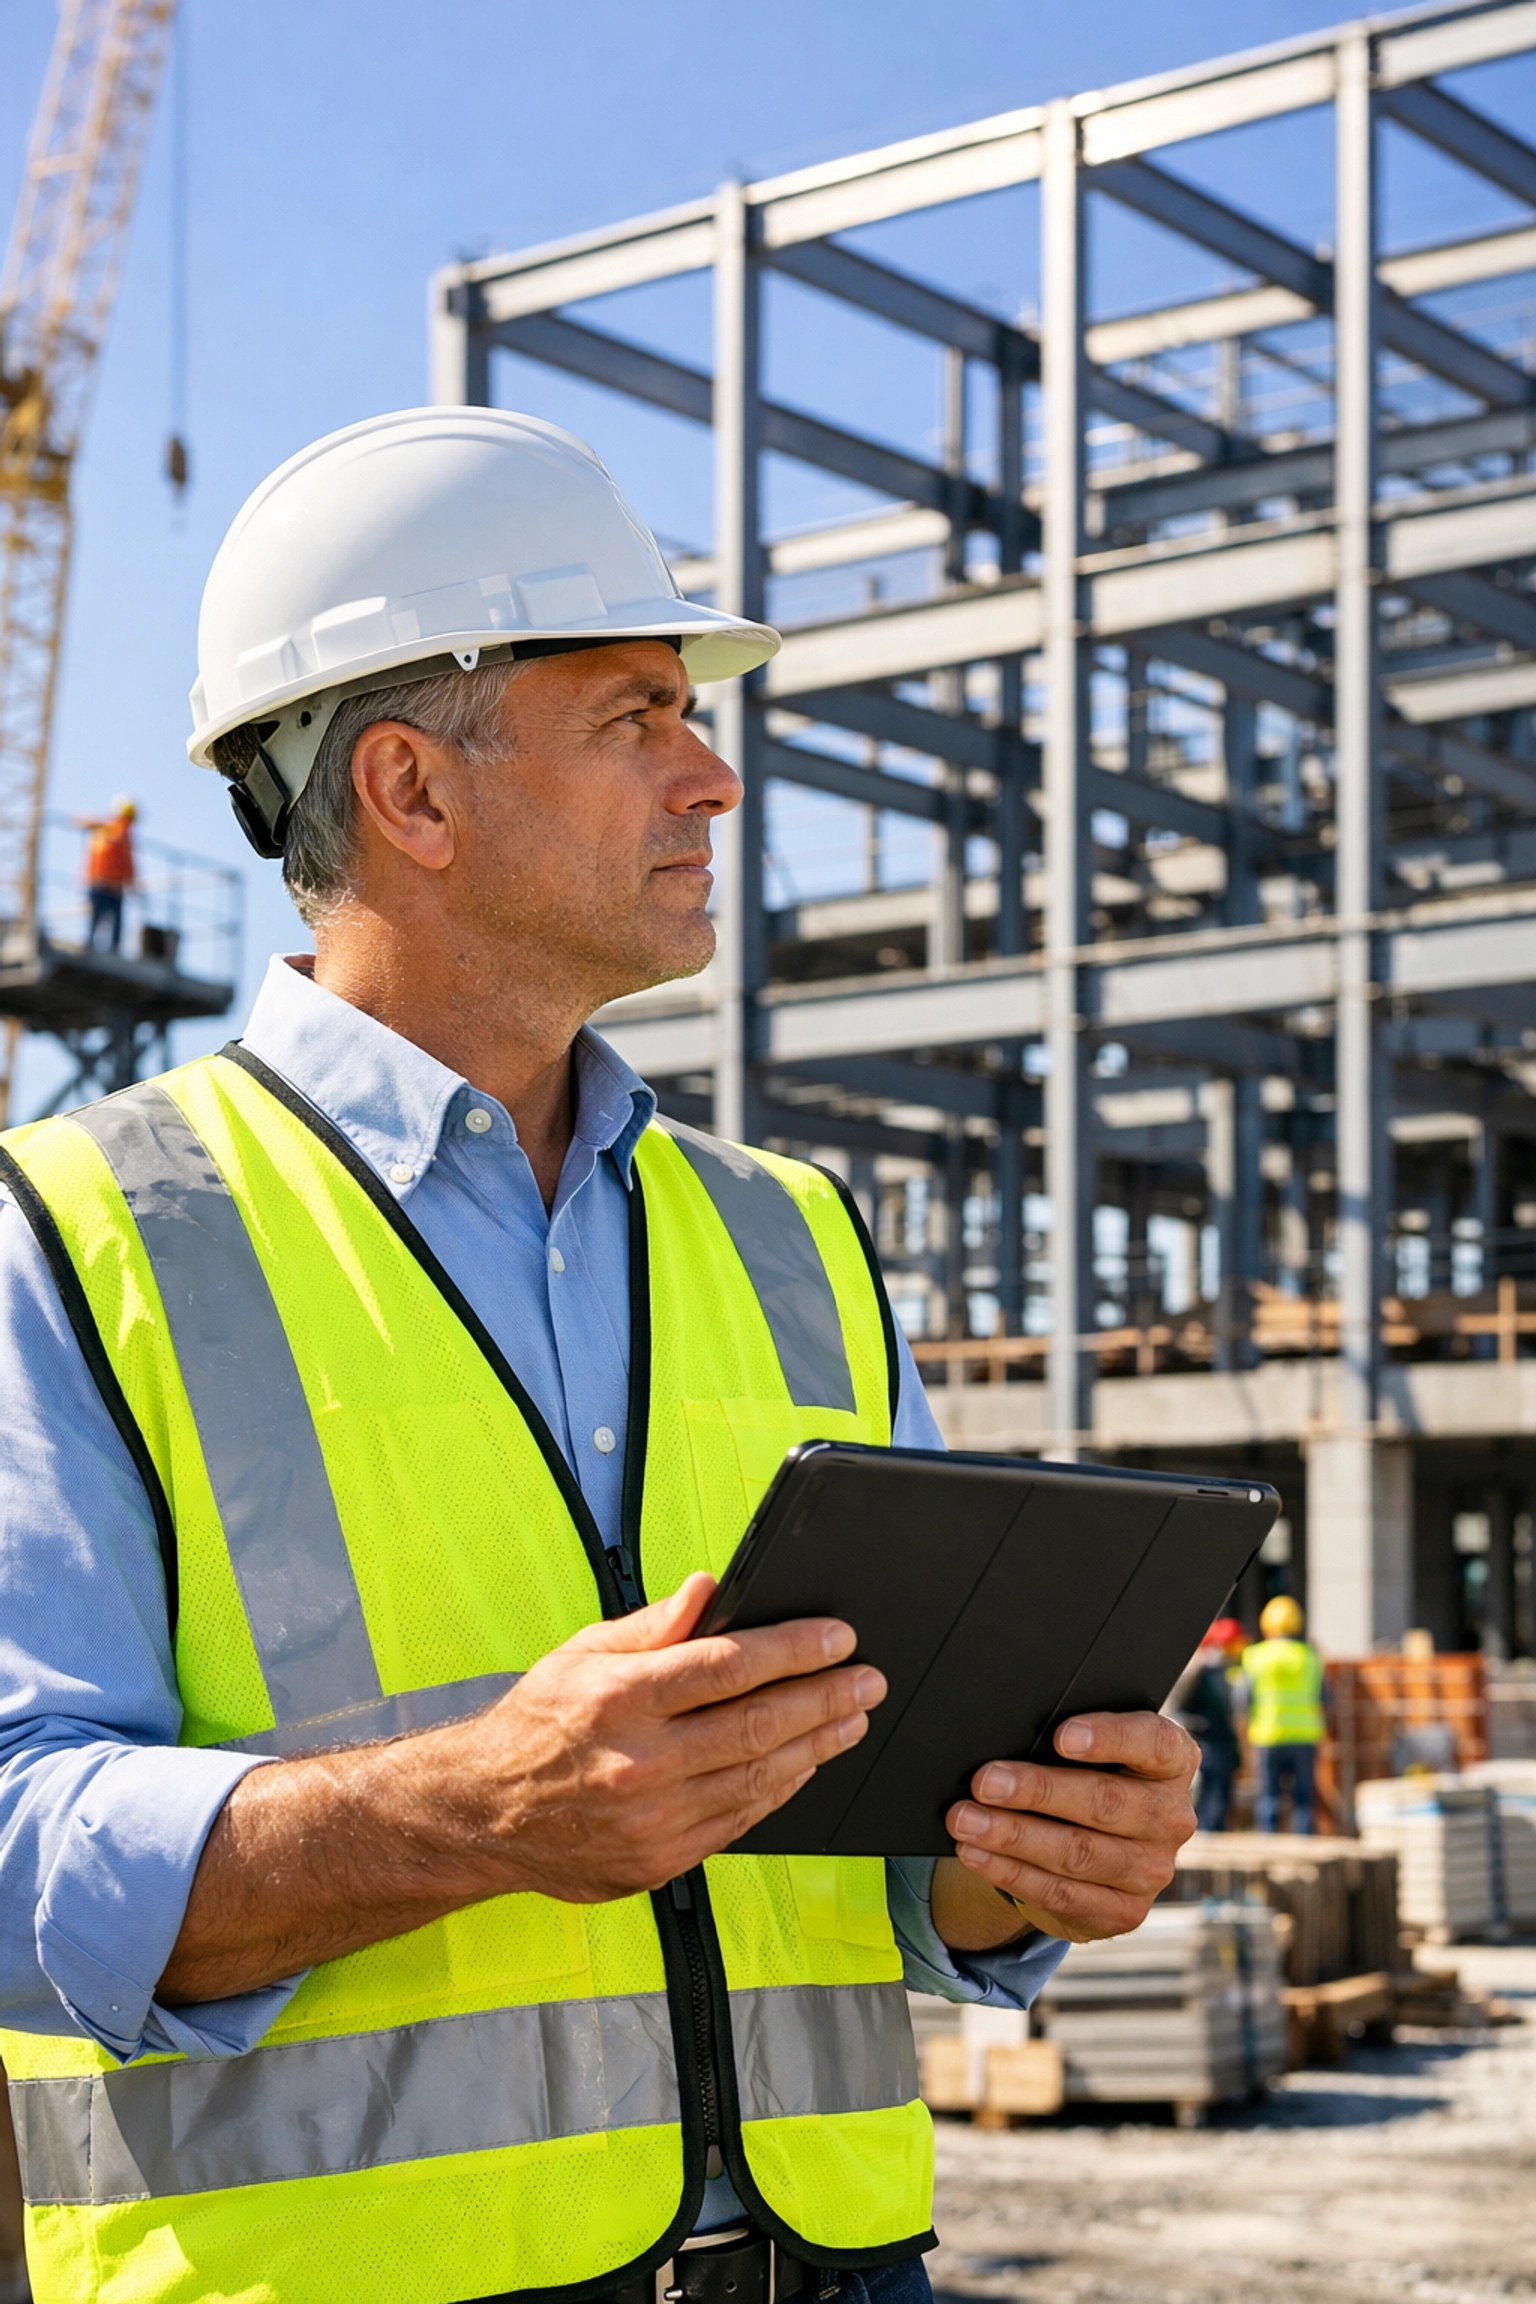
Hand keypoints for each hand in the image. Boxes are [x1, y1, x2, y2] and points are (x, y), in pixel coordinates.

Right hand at [458, 1571, 885, 1902]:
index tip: (838, 1637)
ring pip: (759, 1777)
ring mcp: (653, 1818)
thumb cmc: (537, 1724)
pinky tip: (807, 1763)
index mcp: (620, 1698)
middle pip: (758, 1724)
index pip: (728, 1665)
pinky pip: (740, 1819)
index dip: (794, 1649)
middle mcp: (640, 1761)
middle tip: (868, 1679)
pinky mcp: (661, 1859)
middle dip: (825, 1697)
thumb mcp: (582, 1653)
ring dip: (818, 1745)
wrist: (484, 1814)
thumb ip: (653, 1624)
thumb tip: (712, 1589)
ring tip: (853, 1718)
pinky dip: (781, 1788)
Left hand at [943, 1712, 1197, 1943]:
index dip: (1109, 1738)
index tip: (1060, 1736)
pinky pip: (1061, 1893)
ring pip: (1078, 1852)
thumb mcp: (1091, 1752)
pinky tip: (976, 1854)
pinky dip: (1011, 1872)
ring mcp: (1153, 1870)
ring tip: (965, 1820)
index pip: (1152, 1742)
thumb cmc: (1085, 1774)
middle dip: (1038, 1791)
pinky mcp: (1123, 1912)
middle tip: (985, 1782)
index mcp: (1172, 1762)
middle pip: (1105, 1802)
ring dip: (1014, 1836)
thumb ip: (1068, 1741)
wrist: (1094, 1844)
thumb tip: (1005, 1737)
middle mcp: (1171, 1817)